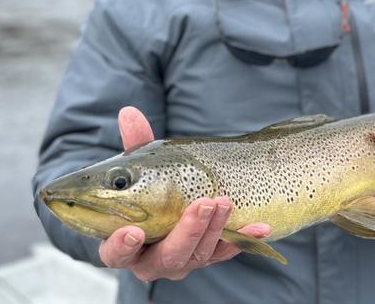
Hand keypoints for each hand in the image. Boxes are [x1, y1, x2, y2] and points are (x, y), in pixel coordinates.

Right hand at [98, 107, 270, 280]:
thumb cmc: (148, 186)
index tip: (134, 231)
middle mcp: (151, 261)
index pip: (115, 254)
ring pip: (199, 255)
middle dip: (187, 232)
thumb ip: (135, 143)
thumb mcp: (142, 165)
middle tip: (203, 204)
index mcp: (124, 243)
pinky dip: (243, 239)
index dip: (122, 246)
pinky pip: (227, 251)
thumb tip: (129, 112)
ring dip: (214, 229)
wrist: (175, 202)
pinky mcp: (209, 257)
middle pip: (167, 257)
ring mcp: (182, 262)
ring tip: (225, 201)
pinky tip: (259, 227)